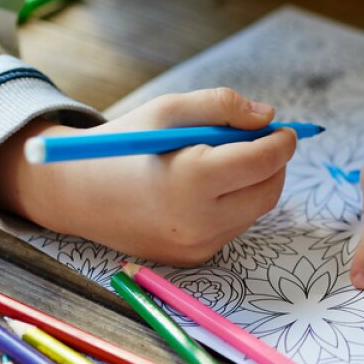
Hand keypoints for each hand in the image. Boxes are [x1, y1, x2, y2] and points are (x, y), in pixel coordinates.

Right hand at [0, 88, 296, 264]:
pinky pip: (233, 226)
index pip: (262, 161)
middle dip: (275, 165)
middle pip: (268, 191)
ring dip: (254, 184)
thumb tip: (267, 118)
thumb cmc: (125, 144)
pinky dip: (234, 204)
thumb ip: (222, 106)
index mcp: (192, 178)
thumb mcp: (169, 110)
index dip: (282, 143)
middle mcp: (198, 219)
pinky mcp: (194, 258)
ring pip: (254, 211)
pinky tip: (206, 188)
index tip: (287, 130)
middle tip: (266, 143)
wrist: (77, 193)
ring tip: (227, 161)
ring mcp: (197, 244)